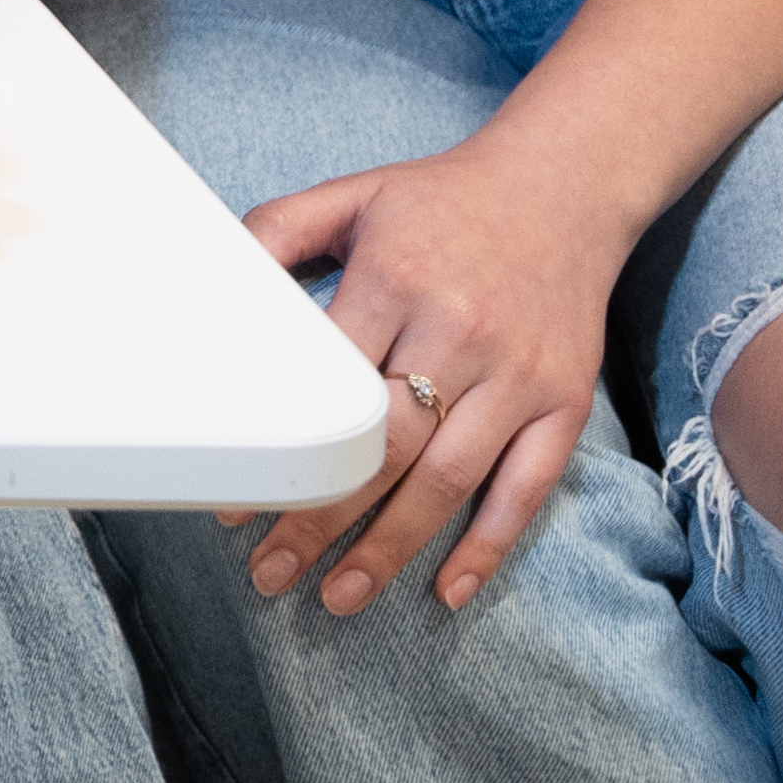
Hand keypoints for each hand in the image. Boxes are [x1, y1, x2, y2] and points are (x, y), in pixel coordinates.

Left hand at [231, 138, 620, 614]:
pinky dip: (489, 546)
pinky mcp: (564, 402)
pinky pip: (528, 488)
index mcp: (397, 281)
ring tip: (338, 594)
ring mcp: (518, 375)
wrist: (565, 187)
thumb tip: (217, 282)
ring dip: (390, 548)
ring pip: (449, 482)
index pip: (331, 385)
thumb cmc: (443, 201)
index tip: (239, 500)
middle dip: (322, 519)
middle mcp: (461, 332)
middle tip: (271, 570)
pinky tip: (446, 590)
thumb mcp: (354, 196)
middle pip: (384, 448)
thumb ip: (278, 231)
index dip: (286, 451)